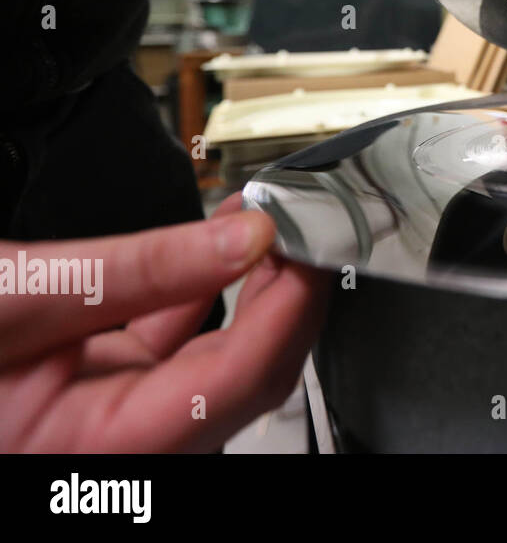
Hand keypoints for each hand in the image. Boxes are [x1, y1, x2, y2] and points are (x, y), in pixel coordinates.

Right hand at [0, 197, 328, 451]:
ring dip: (252, 289)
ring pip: (215, 359)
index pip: (234, 385)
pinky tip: (218, 240)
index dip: (290, 311)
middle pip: (241, 380)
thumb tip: (240, 236)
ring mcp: (109, 420)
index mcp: (93, 453)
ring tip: (262, 220)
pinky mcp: (98, 389)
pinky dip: (202, 287)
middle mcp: (112, 452)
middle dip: (284, 300)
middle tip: (301, 227)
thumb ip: (136, 269)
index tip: (308, 244)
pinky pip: (172, 342)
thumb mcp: (15, 294)